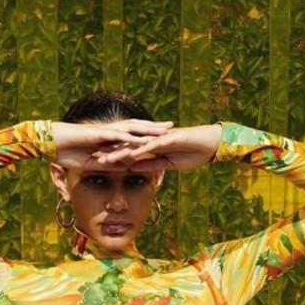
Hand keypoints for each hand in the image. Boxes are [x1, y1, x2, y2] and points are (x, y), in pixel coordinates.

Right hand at [49, 119, 173, 169]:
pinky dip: (132, 138)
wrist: (50, 144)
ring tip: (164, 130)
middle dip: (154, 127)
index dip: (147, 133)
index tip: (162, 134)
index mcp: (108, 136)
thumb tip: (123, 167)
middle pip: (136, 127)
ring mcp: (104, 131)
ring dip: (148, 129)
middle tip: (172, 126)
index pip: (132, 133)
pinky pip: (118, 136)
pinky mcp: (97, 134)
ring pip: (131, 128)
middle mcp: (109, 131)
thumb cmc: (67, 152)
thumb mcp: (92, 162)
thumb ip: (108, 163)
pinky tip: (144, 139)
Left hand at [90, 123, 222, 170]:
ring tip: (106, 159)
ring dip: (120, 152)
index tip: (98, 163)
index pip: (129, 150)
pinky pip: (152, 146)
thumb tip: (132, 167)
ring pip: (136, 145)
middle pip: (128, 146)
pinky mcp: (169, 138)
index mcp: (151, 145)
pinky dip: (140, 151)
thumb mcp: (167, 163)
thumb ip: (150, 164)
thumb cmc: (192, 153)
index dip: (113, 156)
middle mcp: (153, 138)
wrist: (211, 144)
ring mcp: (160, 137)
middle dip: (110, 153)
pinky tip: (130, 156)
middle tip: (93, 159)